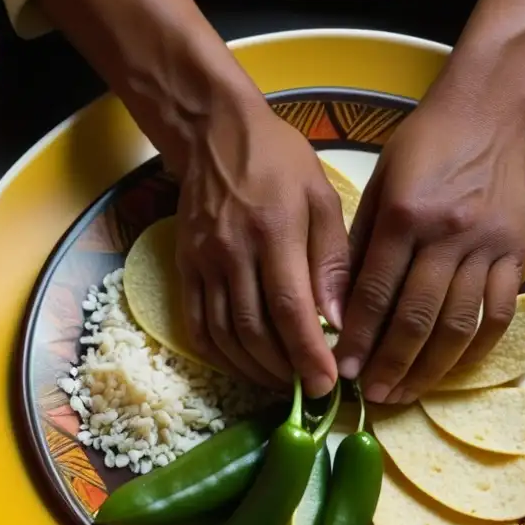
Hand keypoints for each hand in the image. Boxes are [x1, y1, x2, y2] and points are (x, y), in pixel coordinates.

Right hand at [174, 99, 348, 397]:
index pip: (289, 309)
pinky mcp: (184, 269)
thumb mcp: (320, 196)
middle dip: (285, 371)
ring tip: (285, 381)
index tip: (328, 384)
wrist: (213, 134)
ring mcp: (202, 264)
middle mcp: (232, 253)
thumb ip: (331, 260)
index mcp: (272, 233)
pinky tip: (245, 365)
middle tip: (311, 390)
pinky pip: (197, 326)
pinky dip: (221, 356)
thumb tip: (339, 321)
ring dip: (255, 370)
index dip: (307, 354)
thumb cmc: (278, 162)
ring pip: (225, 336)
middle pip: (255, 331)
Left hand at [336, 93, 524, 403]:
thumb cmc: (423, 149)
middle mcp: (447, 234)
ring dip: (430, 368)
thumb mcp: (380, 186)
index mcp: (405, 214)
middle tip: (372, 396)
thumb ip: (362, 246)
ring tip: (406, 394)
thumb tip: (339, 308)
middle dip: (390, 364)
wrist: (489, 117)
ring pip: (458, 324)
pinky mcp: (516, 254)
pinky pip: (498, 314)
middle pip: (416, 317)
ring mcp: (486, 247)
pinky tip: (453, 371)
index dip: (357, 337)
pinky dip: (477, 350)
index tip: (342, 370)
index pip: (376, 291)